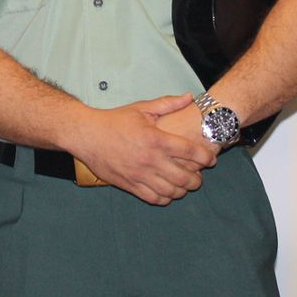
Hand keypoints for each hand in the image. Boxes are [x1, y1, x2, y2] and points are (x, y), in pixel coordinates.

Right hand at [67, 94, 215, 205]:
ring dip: (182, 190)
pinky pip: (154, 198)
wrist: (86, 135)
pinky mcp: (130, 185)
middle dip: (197, 179)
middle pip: (185, 177)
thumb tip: (190, 97)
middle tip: (199, 175)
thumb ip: (168, 104)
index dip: (206, 158)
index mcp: (157, 139)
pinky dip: (165, 198)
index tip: (210, 159)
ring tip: (184, 185)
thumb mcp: (142, 108)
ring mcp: (140, 175)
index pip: (191, 152)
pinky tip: (167, 192)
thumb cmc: (114, 120)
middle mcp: (151, 160)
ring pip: (171, 192)